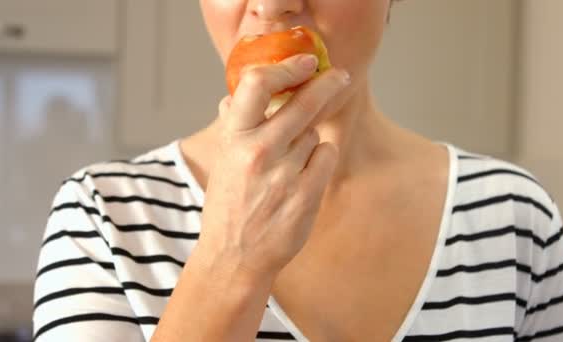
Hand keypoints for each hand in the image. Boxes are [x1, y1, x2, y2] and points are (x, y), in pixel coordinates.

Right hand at [197, 53, 350, 279]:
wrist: (234, 256)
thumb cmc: (229, 205)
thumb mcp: (222, 161)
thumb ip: (233, 127)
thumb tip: (233, 97)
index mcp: (234, 138)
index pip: (258, 85)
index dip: (286, 68)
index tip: (305, 62)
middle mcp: (259, 151)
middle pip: (303, 103)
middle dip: (326, 85)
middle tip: (340, 76)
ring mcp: (285, 174)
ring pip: (315, 134)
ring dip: (309, 141)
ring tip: (290, 165)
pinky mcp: (306, 194)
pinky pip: (326, 156)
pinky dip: (320, 160)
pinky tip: (304, 176)